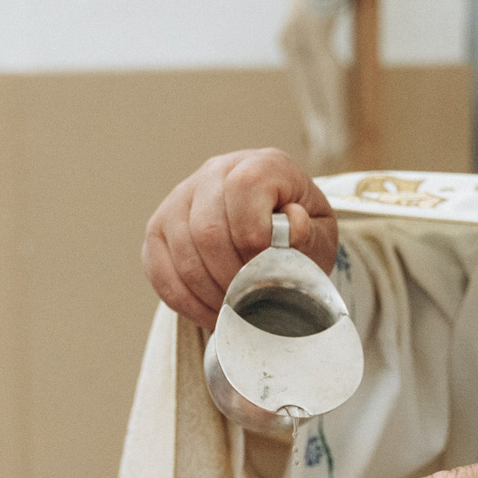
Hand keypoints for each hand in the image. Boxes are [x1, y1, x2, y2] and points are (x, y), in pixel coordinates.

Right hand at [143, 148, 338, 329]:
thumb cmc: (300, 233)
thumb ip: (310, 233)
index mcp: (261, 164)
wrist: (272, 232)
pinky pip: (160, 271)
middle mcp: (215, 172)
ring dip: (210, 292)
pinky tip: (212, 313)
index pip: (243, 189)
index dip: (254, 237)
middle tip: (251, 301)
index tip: (269, 270)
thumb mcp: (320, 233)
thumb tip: (290, 226)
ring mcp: (180, 198)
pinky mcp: (157, 228)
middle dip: (231, 276)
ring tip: (235, 309)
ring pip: (183, 252)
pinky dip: (187, 301)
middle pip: (207, 229)